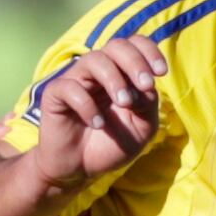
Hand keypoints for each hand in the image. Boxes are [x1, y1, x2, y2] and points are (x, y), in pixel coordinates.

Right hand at [19, 39, 165, 188]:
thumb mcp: (141, 129)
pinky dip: (87, 105)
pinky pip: (70, 88)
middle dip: (135, 62)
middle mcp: (98, 71)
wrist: (79, 169)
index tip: (160, 72)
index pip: (133, 45)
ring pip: (94, 60)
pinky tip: (97, 123)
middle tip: (146, 85)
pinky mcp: (55, 94)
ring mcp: (76, 80)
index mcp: (120, 73)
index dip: (149, 51)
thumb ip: (148, 105)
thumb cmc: (111, 144)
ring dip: (114, 80)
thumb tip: (145, 86)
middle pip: (116, 46)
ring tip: (124, 104)